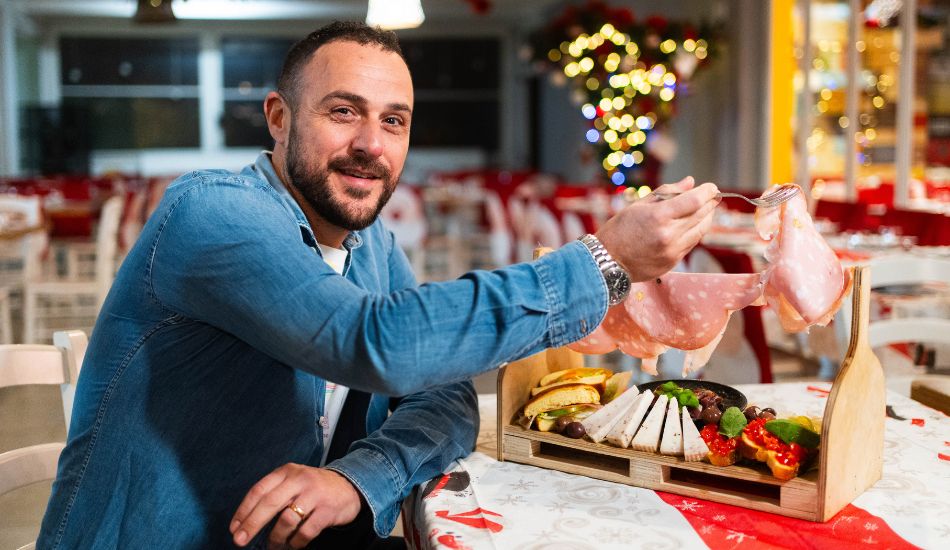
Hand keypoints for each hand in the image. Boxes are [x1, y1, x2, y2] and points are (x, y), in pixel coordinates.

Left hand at [230, 464, 361, 548]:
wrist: (350, 487)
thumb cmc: (313, 488)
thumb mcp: (294, 481)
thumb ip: (274, 494)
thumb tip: (247, 521)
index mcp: (287, 471)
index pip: (259, 490)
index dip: (244, 510)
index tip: (234, 528)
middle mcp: (300, 479)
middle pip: (269, 503)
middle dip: (252, 524)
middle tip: (240, 541)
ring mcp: (315, 494)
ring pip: (286, 520)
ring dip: (276, 538)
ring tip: (273, 545)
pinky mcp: (328, 510)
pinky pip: (305, 532)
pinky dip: (296, 542)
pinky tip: (293, 544)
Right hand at [596, 177, 718, 281]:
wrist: (607, 262)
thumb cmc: (619, 230)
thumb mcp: (639, 205)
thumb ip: (666, 192)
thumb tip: (690, 182)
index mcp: (658, 217)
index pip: (695, 201)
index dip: (707, 192)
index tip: (711, 187)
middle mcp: (668, 235)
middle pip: (702, 215)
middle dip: (710, 203)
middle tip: (711, 196)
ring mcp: (672, 251)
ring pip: (701, 230)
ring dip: (706, 218)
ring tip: (704, 209)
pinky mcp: (673, 262)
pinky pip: (692, 243)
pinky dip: (695, 231)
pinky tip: (691, 225)